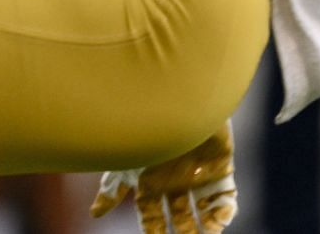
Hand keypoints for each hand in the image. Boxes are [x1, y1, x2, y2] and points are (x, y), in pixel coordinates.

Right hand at [91, 124, 238, 233]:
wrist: (176, 98)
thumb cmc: (144, 126)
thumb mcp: (125, 159)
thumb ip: (112, 188)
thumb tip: (94, 214)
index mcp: (149, 179)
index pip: (150, 213)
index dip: (153, 230)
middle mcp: (172, 180)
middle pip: (178, 217)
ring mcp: (197, 175)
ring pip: (203, 213)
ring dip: (204, 229)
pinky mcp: (219, 168)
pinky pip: (226, 198)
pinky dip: (224, 213)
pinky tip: (219, 220)